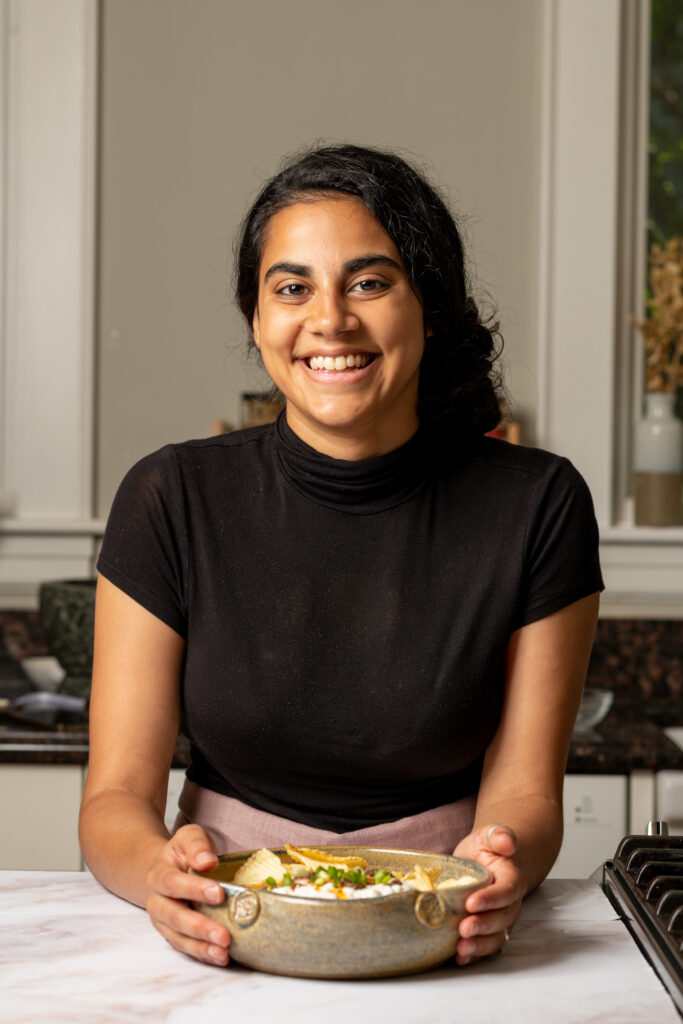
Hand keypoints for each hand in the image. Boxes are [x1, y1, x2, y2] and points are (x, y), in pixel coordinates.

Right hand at [145, 824, 229, 965]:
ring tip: (223, 952)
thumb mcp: (189, 838)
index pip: (173, 883)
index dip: (194, 889)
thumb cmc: (183, 854)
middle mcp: (157, 901)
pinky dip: (202, 954)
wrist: (165, 870)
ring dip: (201, 947)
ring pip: (178, 938)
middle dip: (199, 927)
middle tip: (224, 935)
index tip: (218, 893)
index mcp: (159, 875)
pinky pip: (185, 948)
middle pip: (174, 917)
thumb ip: (197, 845)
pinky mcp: (173, 935)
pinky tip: (219, 957)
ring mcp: (164, 922)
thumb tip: (207, 862)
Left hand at [452, 823, 524, 965]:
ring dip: (480, 946)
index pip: (508, 891)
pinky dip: (474, 955)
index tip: (472, 902)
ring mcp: (500, 920)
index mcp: (512, 879)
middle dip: (484, 926)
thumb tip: (508, 843)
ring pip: (497, 937)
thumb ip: (498, 836)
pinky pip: (485, 947)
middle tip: (464, 928)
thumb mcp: (487, 836)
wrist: (482, 862)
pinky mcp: (488, 931)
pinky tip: (460, 957)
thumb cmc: (484, 849)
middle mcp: (510, 903)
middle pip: (503, 918)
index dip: (492, 899)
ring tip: (461, 948)